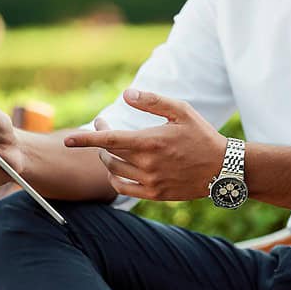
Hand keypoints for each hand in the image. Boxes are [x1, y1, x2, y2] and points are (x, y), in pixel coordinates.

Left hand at [64, 89, 226, 200]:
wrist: (222, 169)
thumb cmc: (202, 135)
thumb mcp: (181, 111)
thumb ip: (152, 101)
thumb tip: (126, 94)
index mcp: (150, 142)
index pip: (109, 140)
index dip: (85, 139)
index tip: (68, 140)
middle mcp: (147, 164)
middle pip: (109, 154)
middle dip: (100, 140)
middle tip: (104, 126)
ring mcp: (150, 182)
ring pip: (114, 171)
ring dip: (107, 159)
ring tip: (111, 147)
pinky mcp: (155, 194)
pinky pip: (123, 189)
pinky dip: (114, 179)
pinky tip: (116, 170)